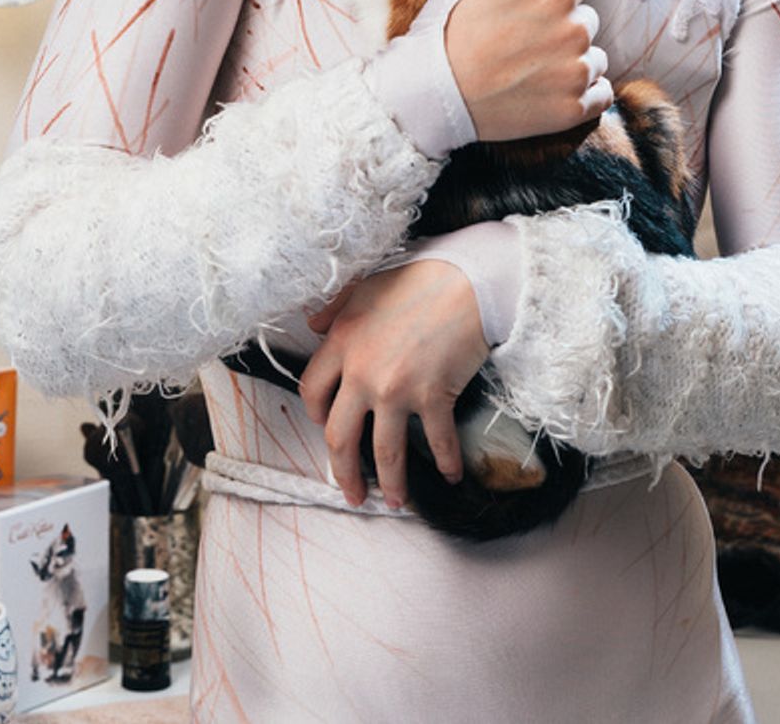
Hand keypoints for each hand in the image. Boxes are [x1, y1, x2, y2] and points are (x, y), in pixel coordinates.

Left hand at [299, 260, 489, 509]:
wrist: (468, 280)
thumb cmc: (419, 278)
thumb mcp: (364, 285)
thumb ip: (334, 309)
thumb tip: (313, 325)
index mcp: (342, 343)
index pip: (312, 391)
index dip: (316, 414)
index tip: (326, 426)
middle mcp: (362, 372)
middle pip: (339, 437)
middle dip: (343, 472)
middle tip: (351, 491)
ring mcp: (397, 389)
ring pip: (384, 452)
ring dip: (390, 483)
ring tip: (394, 501)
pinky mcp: (433, 397)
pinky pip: (437, 441)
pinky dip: (446, 462)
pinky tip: (451, 475)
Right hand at [444, 0, 611, 140]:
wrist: (431, 89)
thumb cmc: (448, 25)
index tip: (522, 15)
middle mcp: (575, 31)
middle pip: (586, 22)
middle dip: (561, 28)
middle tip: (522, 43)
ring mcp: (575, 73)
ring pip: (595, 58)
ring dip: (573, 61)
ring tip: (531, 69)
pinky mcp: (572, 110)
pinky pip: (601, 96)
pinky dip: (583, 94)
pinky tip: (551, 91)